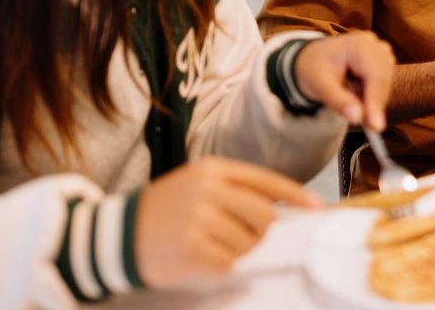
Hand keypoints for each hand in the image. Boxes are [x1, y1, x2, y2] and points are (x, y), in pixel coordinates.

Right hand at [134, 157, 321, 287]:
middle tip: (242, 236)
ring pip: (248, 241)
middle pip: (264, 214)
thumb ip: (234, 191)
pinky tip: (201, 256)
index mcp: (213, 170)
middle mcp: (209, 189)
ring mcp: (200, 218)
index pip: (266, 181)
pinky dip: (220, 264)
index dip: (295, 195)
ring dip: (237, 250)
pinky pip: (228, 262)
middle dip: (260, 230)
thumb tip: (279, 209)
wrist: (118, 233)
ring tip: (213, 244)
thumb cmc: (165, 209)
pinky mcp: (192, 247)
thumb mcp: (197, 185)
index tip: (315, 206)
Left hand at [293, 32, 395, 130]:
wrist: (311, 59)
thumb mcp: (319, 85)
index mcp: (358, 45)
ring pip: (385, 85)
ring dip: (370, 99)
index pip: (375, 76)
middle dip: (373, 104)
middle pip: (383, 81)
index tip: (376, 127)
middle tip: (363, 125)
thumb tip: (358, 118)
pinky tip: (353, 91)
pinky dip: (370, 96)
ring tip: (347, 94)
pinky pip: (382, 85)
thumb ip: (338, 101)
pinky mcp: (382, 62)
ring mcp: (380, 52)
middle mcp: (374, 45)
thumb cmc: (313, 69)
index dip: (376, 101)